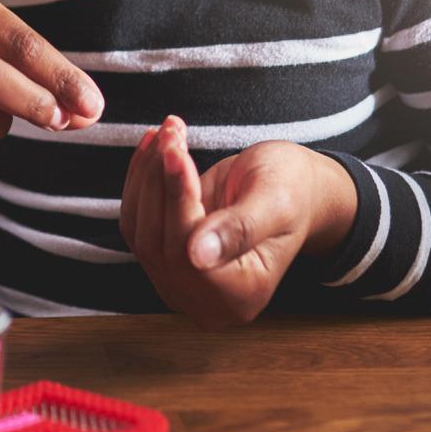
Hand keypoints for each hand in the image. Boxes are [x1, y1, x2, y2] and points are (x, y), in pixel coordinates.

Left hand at [119, 117, 357, 327]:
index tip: (177, 151)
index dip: (177, 199)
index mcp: (242, 296)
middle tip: (171, 131)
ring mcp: (182, 282)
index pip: (187, 253)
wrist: (293, 187)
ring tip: (167, 132)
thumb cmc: (293, 190)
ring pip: (139, 228)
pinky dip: (140, 180)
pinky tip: (154, 147)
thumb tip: (198, 258)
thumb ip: (240, 230)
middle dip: (159, 179)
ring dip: (146, 174)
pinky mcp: (166, 257)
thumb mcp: (275, 202)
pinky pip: (136, 220)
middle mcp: (208, 300)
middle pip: (157, 242)